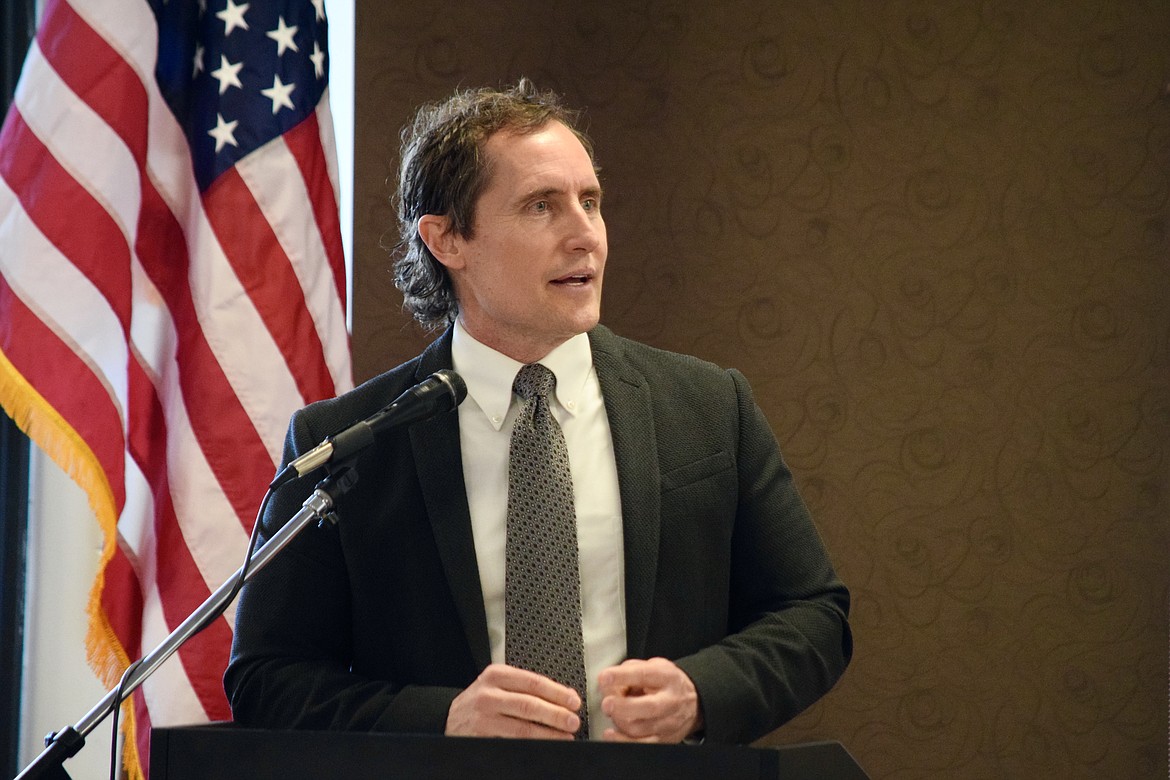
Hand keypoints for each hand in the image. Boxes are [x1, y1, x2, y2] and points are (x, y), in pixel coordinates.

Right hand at [446, 663, 581, 739]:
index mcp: (496, 675)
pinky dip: (532, 745)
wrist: (449, 718)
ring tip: (565, 737)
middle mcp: (488, 695)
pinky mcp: (481, 739)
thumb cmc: (480, 701)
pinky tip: (545, 746)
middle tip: (573, 721)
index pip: (533, 682)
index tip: (574, 701)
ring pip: (522, 728)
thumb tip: (564, 697)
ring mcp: (483, 719)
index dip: (557, 693)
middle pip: (529, 705)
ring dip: (548, 734)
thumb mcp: (498, 684)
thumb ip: (526, 687)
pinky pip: (512, 743)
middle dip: (555, 715)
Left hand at [598, 657, 702, 742]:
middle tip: (607, 703)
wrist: (693, 703)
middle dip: (622, 706)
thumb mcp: (653, 666)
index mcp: (667, 677)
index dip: (623, 676)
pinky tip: (611, 734)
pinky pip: (641, 745)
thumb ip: (629, 670)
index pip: (644, 675)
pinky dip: (623, 741)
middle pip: (647, 707)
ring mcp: (668, 723)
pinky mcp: (664, 740)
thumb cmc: (667, 684)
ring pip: (640, 728)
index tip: (605, 677)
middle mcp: (670, 701)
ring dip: (619, 721)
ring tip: (612, 712)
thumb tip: (607, 682)